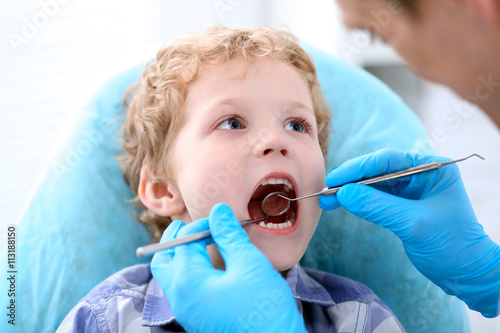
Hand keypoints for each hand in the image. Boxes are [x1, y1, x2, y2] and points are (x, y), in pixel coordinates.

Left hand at [151, 203, 306, 331]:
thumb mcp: (248, 263)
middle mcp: (180, 299)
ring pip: (172, 277)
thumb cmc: (264, 308)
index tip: (221, 219)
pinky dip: (190, 272)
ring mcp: (188, 312)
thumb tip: (218, 211)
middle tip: (190, 226)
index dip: (202, 224)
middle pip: (163, 260)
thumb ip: (229, 235)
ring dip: (181, 256)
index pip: (184, 241)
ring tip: (201, 243)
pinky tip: (211, 266)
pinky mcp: (198, 320)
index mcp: (187, 281)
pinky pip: (184, 290)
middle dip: (174, 239)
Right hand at [319, 149, 499, 316]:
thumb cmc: (453, 245)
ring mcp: (410, 191)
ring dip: (351, 192)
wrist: (468, 274)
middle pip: (377, 171)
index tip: (335, 179)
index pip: (388, 161)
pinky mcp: (402, 207)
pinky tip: (342, 204)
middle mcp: (420, 175)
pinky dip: (358, 203)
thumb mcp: (413, 223)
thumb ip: (377, 207)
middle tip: (326, 190)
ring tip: (327, 199)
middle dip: (351, 180)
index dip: (358, 168)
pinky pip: (375, 199)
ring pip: (373, 185)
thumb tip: (344, 194)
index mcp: (431, 168)